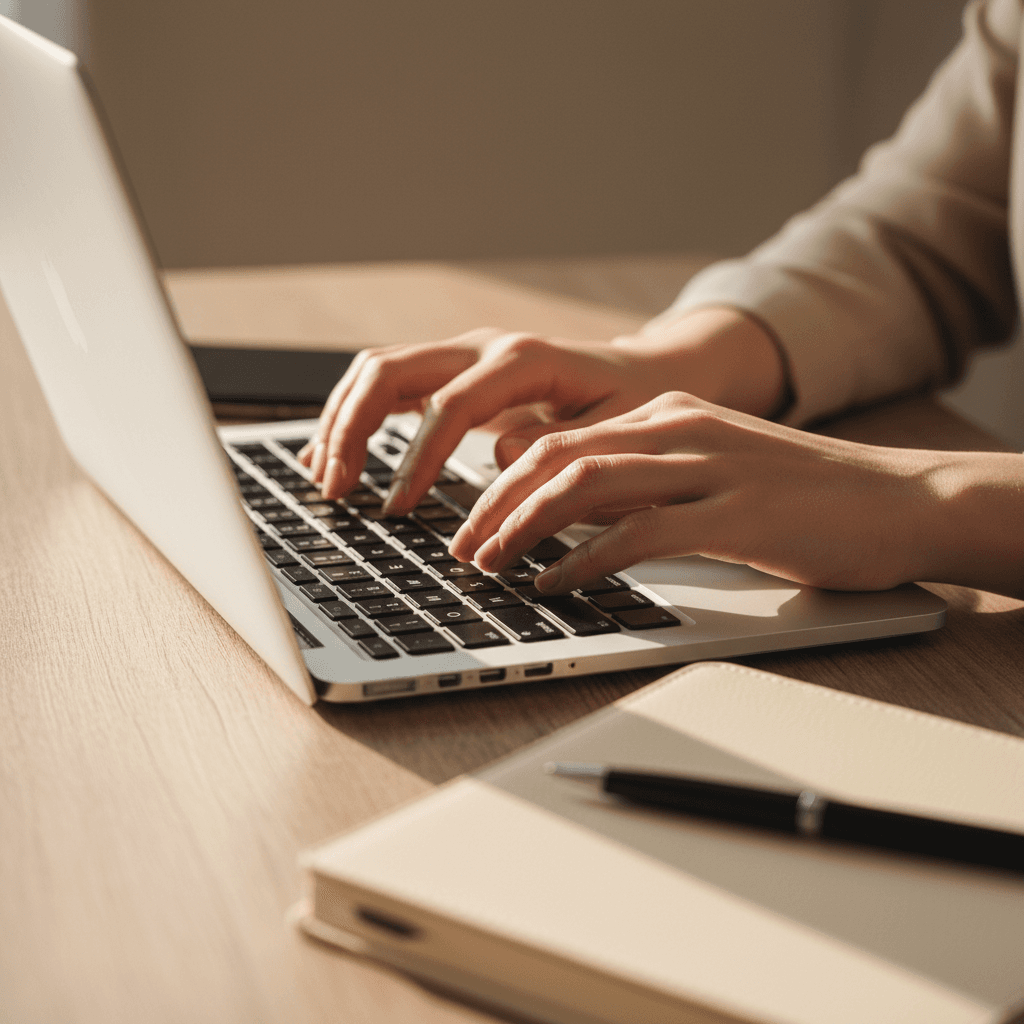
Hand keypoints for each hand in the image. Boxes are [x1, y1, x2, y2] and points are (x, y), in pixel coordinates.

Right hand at [296, 308, 785, 508]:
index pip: (449, 404)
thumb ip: (562, 448)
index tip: (396, 508)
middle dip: (352, 428)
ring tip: (323, 476)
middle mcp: (483, 348)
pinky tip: (334, 454)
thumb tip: (503, 460)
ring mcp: (464, 355)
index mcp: (523, 360)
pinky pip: (390, 384)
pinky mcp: (454, 373)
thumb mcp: (616, 432)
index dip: (416, 458)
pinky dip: (355, 416)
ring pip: (378, 370)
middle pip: (391, 370)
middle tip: (335, 488)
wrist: (643, 373)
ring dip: (342, 419)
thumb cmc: (633, 406)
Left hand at [451, 391, 973, 594]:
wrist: (899, 498)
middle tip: (462, 549)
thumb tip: (570, 519)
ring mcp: (708, 468)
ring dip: (523, 528)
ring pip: (585, 486)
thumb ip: (642, 487)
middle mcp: (678, 430)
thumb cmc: (800, 498)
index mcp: (666, 416)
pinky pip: (639, 534)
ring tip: (491, 566)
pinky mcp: (736, 514)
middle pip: (556, 457)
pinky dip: (584, 560)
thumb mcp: (708, 474)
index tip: (471, 522)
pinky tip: (555, 584)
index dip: (501, 482)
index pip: (558, 439)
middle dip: (495, 505)